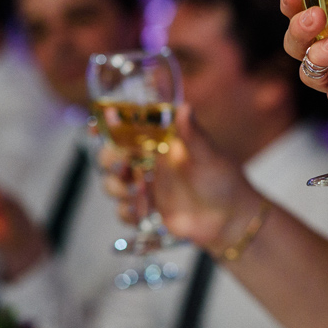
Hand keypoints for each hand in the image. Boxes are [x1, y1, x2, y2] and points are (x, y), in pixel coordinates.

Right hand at [99, 104, 263, 253]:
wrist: (230, 220)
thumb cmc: (224, 181)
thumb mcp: (208, 156)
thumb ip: (193, 135)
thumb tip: (185, 107)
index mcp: (161, 142)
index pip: (128, 129)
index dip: (108, 126)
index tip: (96, 128)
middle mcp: (150, 162)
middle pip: (111, 155)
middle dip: (109, 160)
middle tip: (123, 167)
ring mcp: (146, 186)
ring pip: (112, 182)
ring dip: (115, 186)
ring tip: (135, 191)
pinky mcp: (147, 210)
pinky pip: (123, 210)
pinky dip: (127, 212)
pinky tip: (142, 213)